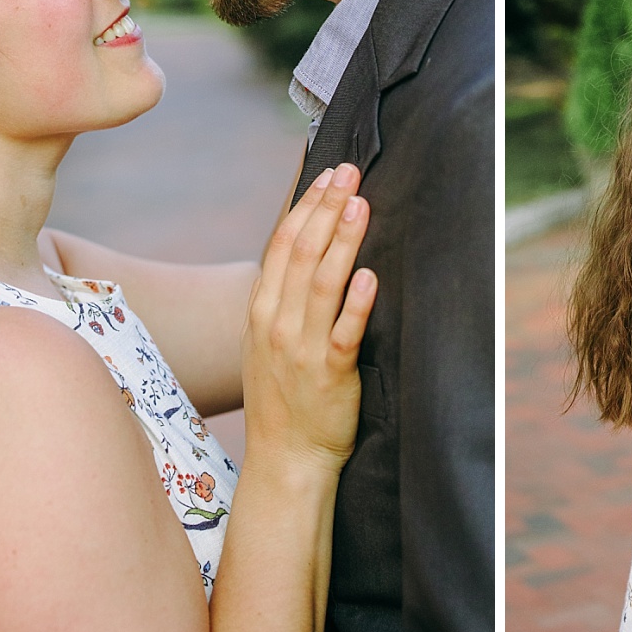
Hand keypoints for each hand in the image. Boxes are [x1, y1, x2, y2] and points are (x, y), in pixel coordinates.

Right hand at [241, 164, 376, 475]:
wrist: (286, 458)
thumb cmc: (286, 397)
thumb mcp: (268, 340)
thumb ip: (284, 298)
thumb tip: (307, 250)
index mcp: (262, 311)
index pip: (282, 243)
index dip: (306, 205)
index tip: (327, 175)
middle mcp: (278, 324)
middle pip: (302, 252)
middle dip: (328, 207)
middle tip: (351, 172)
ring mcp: (302, 349)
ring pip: (323, 283)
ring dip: (343, 239)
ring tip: (361, 205)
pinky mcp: (331, 374)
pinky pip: (343, 333)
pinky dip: (356, 303)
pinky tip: (369, 275)